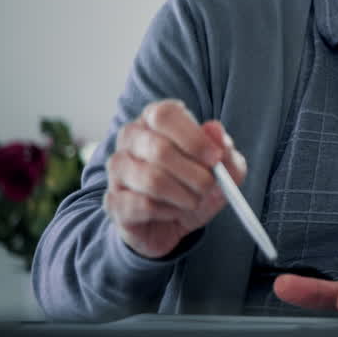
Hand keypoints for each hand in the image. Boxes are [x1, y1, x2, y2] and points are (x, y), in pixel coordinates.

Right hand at [104, 99, 245, 258]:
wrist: (176, 221)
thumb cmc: (198, 183)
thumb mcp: (224, 167)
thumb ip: (224, 148)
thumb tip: (214, 129)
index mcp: (155, 118)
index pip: (165, 115)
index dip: (193, 138)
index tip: (215, 158)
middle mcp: (130, 137)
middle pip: (160, 150)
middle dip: (195, 174)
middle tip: (209, 186)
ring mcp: (117, 168)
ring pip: (152, 180)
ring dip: (185, 196)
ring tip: (194, 201)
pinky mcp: (113, 200)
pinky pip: (144, 206)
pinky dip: (169, 212)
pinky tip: (174, 211)